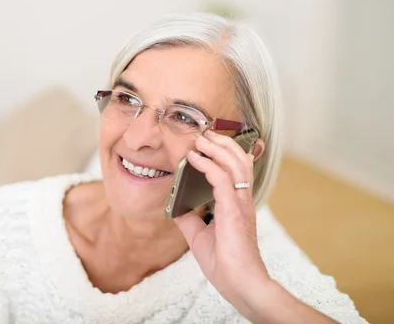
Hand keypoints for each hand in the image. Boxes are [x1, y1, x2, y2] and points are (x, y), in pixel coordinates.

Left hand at [174, 130, 270, 312]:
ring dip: (216, 148)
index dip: (223, 152)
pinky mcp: (233, 211)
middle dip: (222, 142)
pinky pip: (222, 179)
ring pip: (235, 163)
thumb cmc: (225, 263)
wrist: (238, 284)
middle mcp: (242, 199)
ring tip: (200, 139)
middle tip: (204, 133)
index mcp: (236, 203)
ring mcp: (240, 203)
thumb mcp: (199, 235)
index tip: (206, 142)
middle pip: (239, 159)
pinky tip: (193, 159)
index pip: (235, 168)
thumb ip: (190, 218)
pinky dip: (207, 165)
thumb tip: (175, 205)